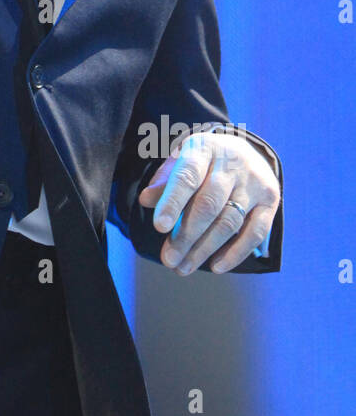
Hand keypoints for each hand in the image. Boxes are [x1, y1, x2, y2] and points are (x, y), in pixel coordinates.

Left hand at [137, 130, 279, 273]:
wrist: (243, 150)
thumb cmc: (202, 162)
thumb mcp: (180, 161)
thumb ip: (164, 181)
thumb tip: (145, 200)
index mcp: (205, 148)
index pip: (187, 176)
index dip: (173, 202)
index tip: (159, 227)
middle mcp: (233, 163)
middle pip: (209, 204)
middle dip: (186, 236)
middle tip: (168, 260)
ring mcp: (254, 182)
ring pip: (229, 222)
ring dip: (205, 249)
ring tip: (183, 267)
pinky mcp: (270, 200)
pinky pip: (255, 232)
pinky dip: (235, 253)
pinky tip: (215, 266)